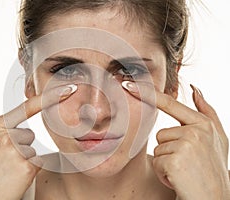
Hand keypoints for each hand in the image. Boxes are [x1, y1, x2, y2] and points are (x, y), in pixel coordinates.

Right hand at [0, 84, 76, 199]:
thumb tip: (6, 126)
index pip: (26, 107)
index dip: (50, 97)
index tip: (68, 88)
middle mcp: (4, 135)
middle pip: (28, 134)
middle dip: (20, 148)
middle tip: (4, 165)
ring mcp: (16, 149)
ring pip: (32, 149)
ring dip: (24, 160)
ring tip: (6, 173)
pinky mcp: (27, 165)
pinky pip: (37, 162)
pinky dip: (29, 171)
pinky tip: (14, 179)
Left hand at [122, 81, 229, 199]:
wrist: (214, 199)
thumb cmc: (212, 169)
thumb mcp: (217, 139)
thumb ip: (207, 112)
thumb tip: (195, 88)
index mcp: (204, 124)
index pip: (170, 103)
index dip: (147, 93)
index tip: (127, 84)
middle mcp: (197, 131)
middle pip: (161, 134)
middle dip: (169, 150)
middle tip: (187, 164)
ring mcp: (187, 144)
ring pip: (158, 148)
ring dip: (167, 162)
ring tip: (184, 171)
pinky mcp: (175, 159)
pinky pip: (157, 161)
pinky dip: (164, 173)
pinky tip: (178, 179)